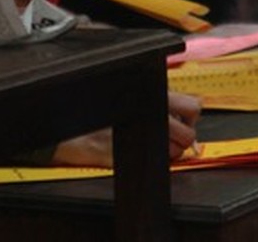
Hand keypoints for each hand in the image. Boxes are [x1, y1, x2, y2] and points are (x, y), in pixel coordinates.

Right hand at [49, 91, 201, 167]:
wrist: (64, 121)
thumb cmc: (93, 104)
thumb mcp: (126, 90)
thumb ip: (152, 97)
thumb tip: (179, 110)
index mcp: (151, 94)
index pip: (193, 106)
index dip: (189, 116)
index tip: (182, 119)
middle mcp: (148, 115)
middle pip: (189, 135)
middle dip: (183, 138)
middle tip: (170, 136)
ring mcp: (136, 139)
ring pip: (175, 153)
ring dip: (168, 152)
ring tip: (151, 144)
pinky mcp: (125, 159)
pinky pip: (153, 166)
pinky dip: (152, 163)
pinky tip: (137, 151)